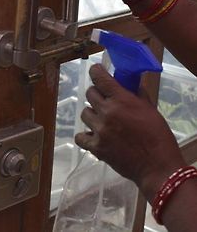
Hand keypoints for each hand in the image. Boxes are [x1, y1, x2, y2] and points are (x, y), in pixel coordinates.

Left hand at [75, 64, 185, 201]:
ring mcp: (99, 129)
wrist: (158, 167)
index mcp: (121, 100)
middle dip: (96, 94)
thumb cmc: (158, 136)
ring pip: (84, 113)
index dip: (95, 71)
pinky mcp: (96, 147)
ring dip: (92, 114)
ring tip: (102, 121)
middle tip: (104, 100)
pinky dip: (85, 136)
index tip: (96, 71)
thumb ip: (136, 94)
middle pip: (89, 93)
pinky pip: (80, 136)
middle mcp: (107, 112)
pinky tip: (93, 136)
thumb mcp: (150, 109)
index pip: (99, 78)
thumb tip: (128, 82)